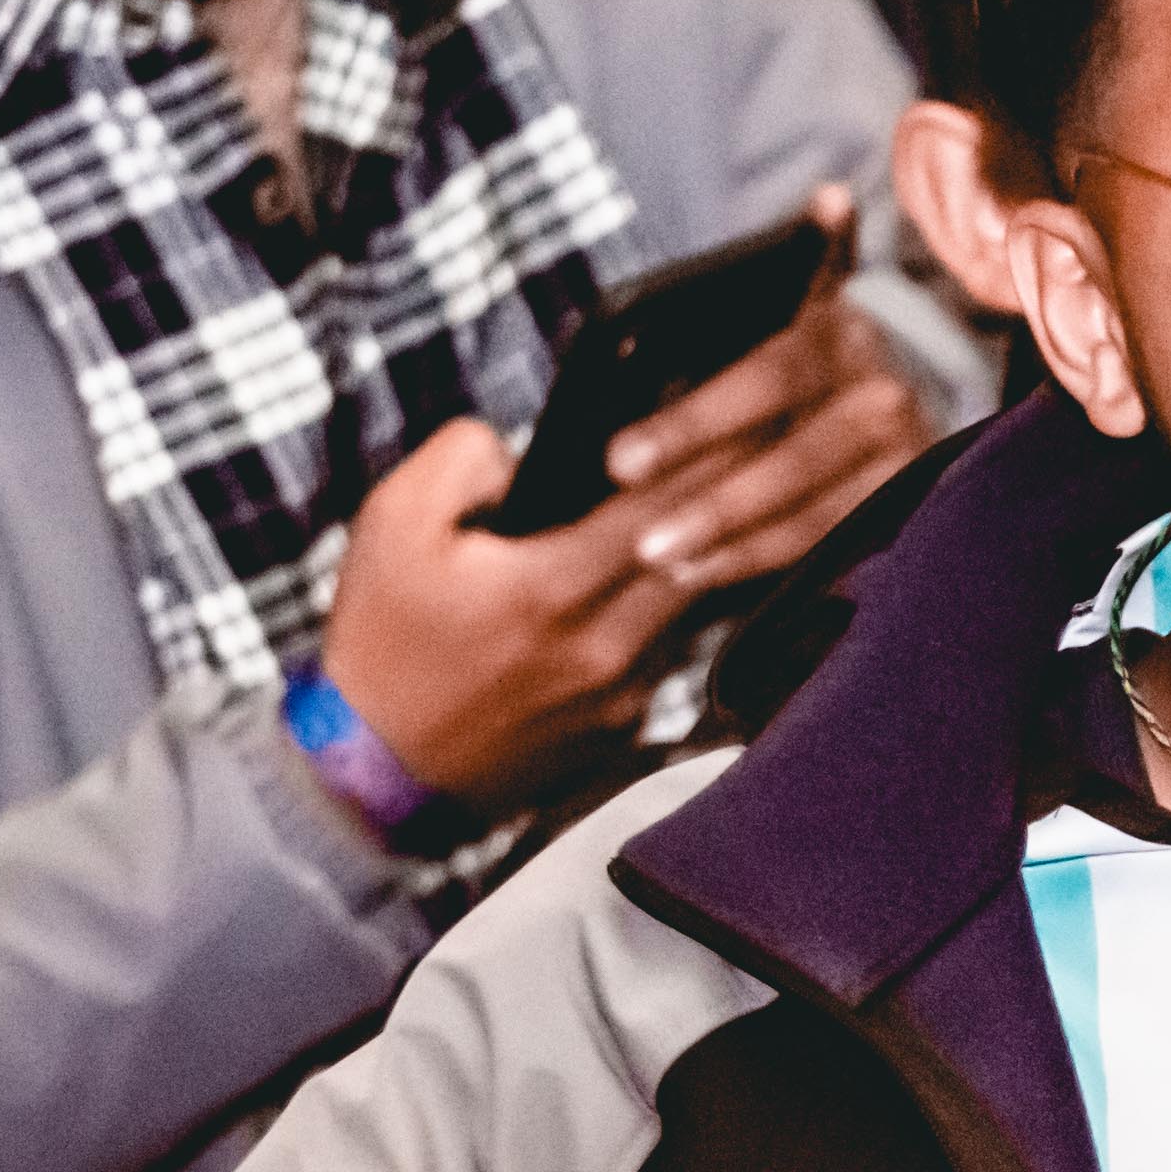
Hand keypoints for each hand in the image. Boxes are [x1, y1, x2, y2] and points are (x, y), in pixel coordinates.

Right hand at [315, 197, 932, 804]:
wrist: (372, 771)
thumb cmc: (377, 640)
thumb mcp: (390, 524)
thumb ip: (462, 460)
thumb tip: (519, 447)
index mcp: (550, 587)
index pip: (662, 504)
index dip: (718, 448)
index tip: (769, 401)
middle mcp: (602, 645)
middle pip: (701, 552)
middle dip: (747, 489)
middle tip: (798, 432)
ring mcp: (618, 695)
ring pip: (696, 607)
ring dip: (726, 549)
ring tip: (766, 490)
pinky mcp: (619, 730)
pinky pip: (671, 655)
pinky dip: (686, 610)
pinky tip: (701, 569)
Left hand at [599, 195, 933, 599]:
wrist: (896, 403)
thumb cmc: (805, 354)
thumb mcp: (798, 302)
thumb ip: (800, 262)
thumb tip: (833, 197)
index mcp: (840, 332)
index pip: (767, 376)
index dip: (692, 422)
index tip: (619, 460)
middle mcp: (881, 393)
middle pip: (789, 456)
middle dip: (707, 499)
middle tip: (635, 536)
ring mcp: (898, 458)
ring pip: (806, 510)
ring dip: (726, 540)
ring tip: (657, 559)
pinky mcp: (899, 509)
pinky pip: (822, 544)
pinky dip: (755, 562)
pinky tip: (696, 573)